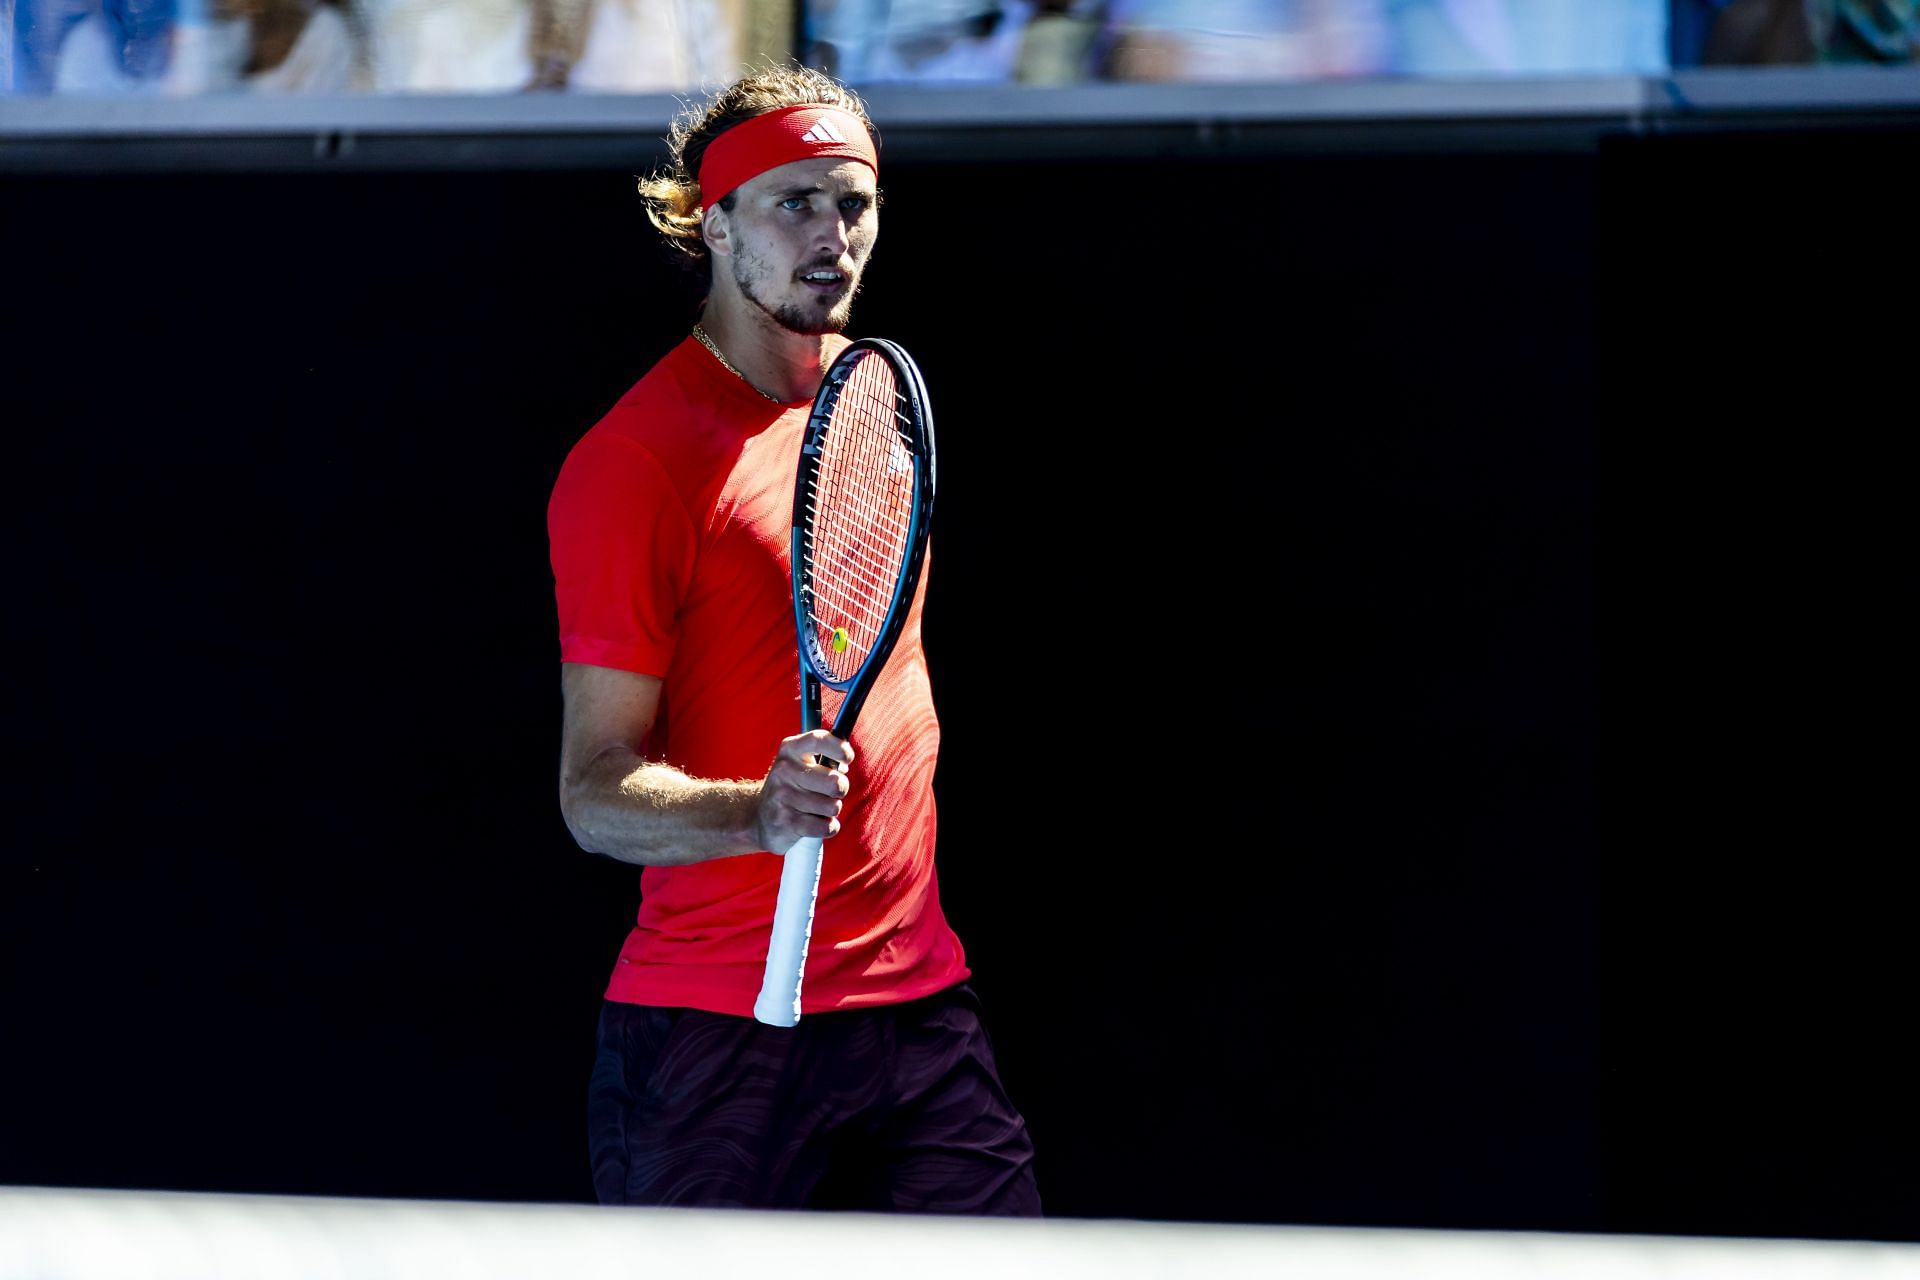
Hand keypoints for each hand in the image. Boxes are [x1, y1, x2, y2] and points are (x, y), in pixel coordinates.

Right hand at [755, 730, 853, 852]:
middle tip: (831, 791)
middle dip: (841, 789)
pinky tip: (816, 822)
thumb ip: (825, 756)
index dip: (840, 748)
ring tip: (817, 807)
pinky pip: (826, 826)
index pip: (818, 740)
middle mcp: (784, 770)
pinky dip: (828, 827)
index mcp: (790, 750)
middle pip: (835, 782)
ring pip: (833, 806)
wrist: (759, 818)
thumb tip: (845, 762)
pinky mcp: (786, 822)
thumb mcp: (800, 763)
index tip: (848, 758)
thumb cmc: (792, 787)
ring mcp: (783, 796)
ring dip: (831, 810)